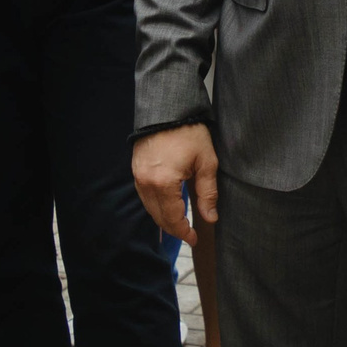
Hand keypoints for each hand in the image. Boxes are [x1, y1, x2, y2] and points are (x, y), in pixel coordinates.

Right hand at [133, 123, 219, 244]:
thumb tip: (210, 218)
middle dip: (174, 228)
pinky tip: (167, 205)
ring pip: (149, 208)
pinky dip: (155, 205)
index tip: (194, 239)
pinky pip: (144, 196)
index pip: (172, 218)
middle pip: (158, 217)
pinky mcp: (136, 169)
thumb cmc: (189, 132)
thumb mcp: (206, 162)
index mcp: (164, 183)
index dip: (183, 232)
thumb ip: (208, 193)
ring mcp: (138, 176)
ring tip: (180, 222)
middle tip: (189, 234)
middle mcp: (146, 182)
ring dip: (164, 218)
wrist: (168, 108)